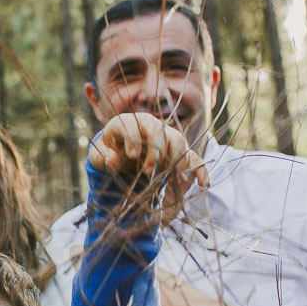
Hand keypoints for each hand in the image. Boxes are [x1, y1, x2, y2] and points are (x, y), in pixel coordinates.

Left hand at [90, 113, 208, 203]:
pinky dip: (201, 170)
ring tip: (169, 179)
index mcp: (128, 122)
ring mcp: (166, 137)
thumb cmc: (111, 151)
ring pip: (177, 142)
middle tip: (149, 172)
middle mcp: (150, 126)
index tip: (132, 155)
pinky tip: (204, 184)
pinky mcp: (178, 152)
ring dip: (174, 160)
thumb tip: (111, 160)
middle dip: (156, 152)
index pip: (133, 125)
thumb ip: (105, 156)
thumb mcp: (102, 154)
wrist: (122, 152)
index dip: (133, 138)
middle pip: (159, 132)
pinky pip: (194, 158)